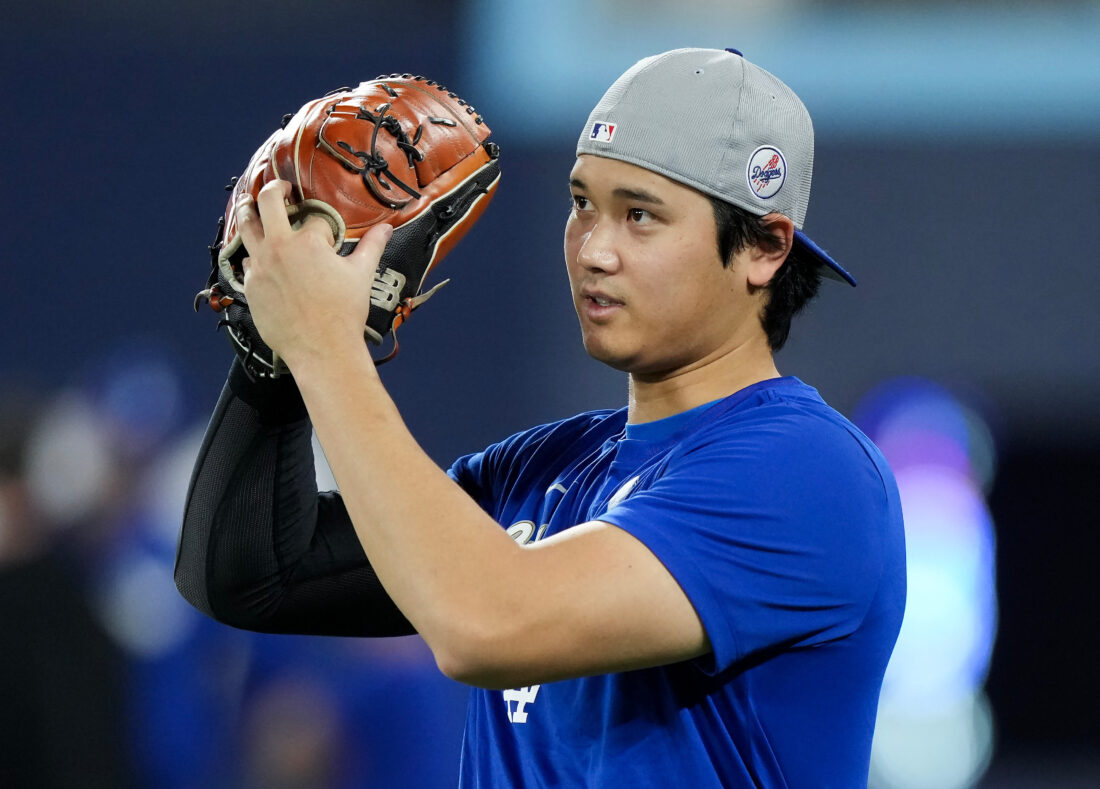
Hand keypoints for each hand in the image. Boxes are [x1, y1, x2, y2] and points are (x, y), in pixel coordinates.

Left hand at [236, 179, 392, 370]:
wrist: (321, 349)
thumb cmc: (343, 312)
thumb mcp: (361, 275)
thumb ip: (371, 246)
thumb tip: (386, 228)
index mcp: (308, 241)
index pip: (314, 219)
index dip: (325, 228)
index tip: (330, 239)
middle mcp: (279, 248)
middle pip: (268, 202)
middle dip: (274, 189)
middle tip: (280, 187)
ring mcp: (260, 267)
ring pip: (245, 227)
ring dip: (247, 211)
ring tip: (249, 205)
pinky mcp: (250, 287)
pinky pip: (245, 263)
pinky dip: (252, 256)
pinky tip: (257, 257)